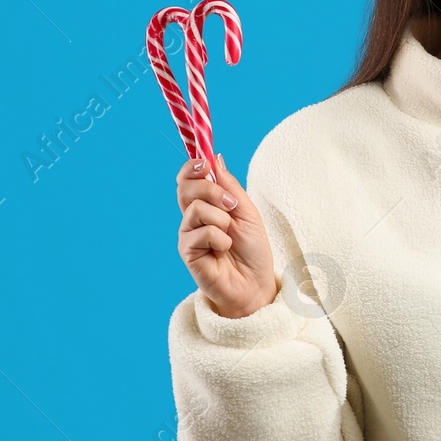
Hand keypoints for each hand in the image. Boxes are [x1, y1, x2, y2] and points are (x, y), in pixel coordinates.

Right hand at [175, 153, 279, 317]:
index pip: (188, 178)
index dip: (192, 167)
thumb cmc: (252, 249)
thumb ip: (229, 186)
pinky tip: (224, 249)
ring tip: (230, 234)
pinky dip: (220, 238)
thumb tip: (215, 157)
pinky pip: (202, 232)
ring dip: (221, 218)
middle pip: (185, 188)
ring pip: (196, 208)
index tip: (205, 163)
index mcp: (206, 204)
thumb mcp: (247, 211)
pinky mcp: (187, 252)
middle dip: (211, 190)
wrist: (255, 283)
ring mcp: (188, 234)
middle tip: (231, 204)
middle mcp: (193, 217)